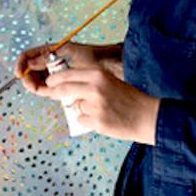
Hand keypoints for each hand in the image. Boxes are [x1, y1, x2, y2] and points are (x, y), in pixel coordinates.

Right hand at [14, 41, 121, 94]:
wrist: (110, 66)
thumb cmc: (93, 56)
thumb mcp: (70, 53)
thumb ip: (48, 58)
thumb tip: (30, 63)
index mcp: (50, 51)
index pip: (28, 56)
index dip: (21, 64)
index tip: (19, 74)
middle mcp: (50, 62)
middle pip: (30, 70)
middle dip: (28, 77)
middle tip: (31, 85)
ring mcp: (55, 74)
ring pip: (37, 81)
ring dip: (36, 86)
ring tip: (43, 90)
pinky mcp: (62, 85)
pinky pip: (48, 89)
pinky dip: (45, 91)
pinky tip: (49, 92)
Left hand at [41, 66, 158, 144]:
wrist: (146, 116)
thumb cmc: (129, 99)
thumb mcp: (109, 81)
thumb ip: (89, 82)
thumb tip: (68, 87)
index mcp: (98, 75)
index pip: (67, 74)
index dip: (55, 79)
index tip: (49, 82)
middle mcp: (94, 88)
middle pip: (63, 89)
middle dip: (54, 92)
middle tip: (51, 94)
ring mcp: (94, 106)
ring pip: (74, 106)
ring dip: (80, 109)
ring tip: (99, 110)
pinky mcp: (96, 121)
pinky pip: (81, 120)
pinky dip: (87, 120)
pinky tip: (102, 119)